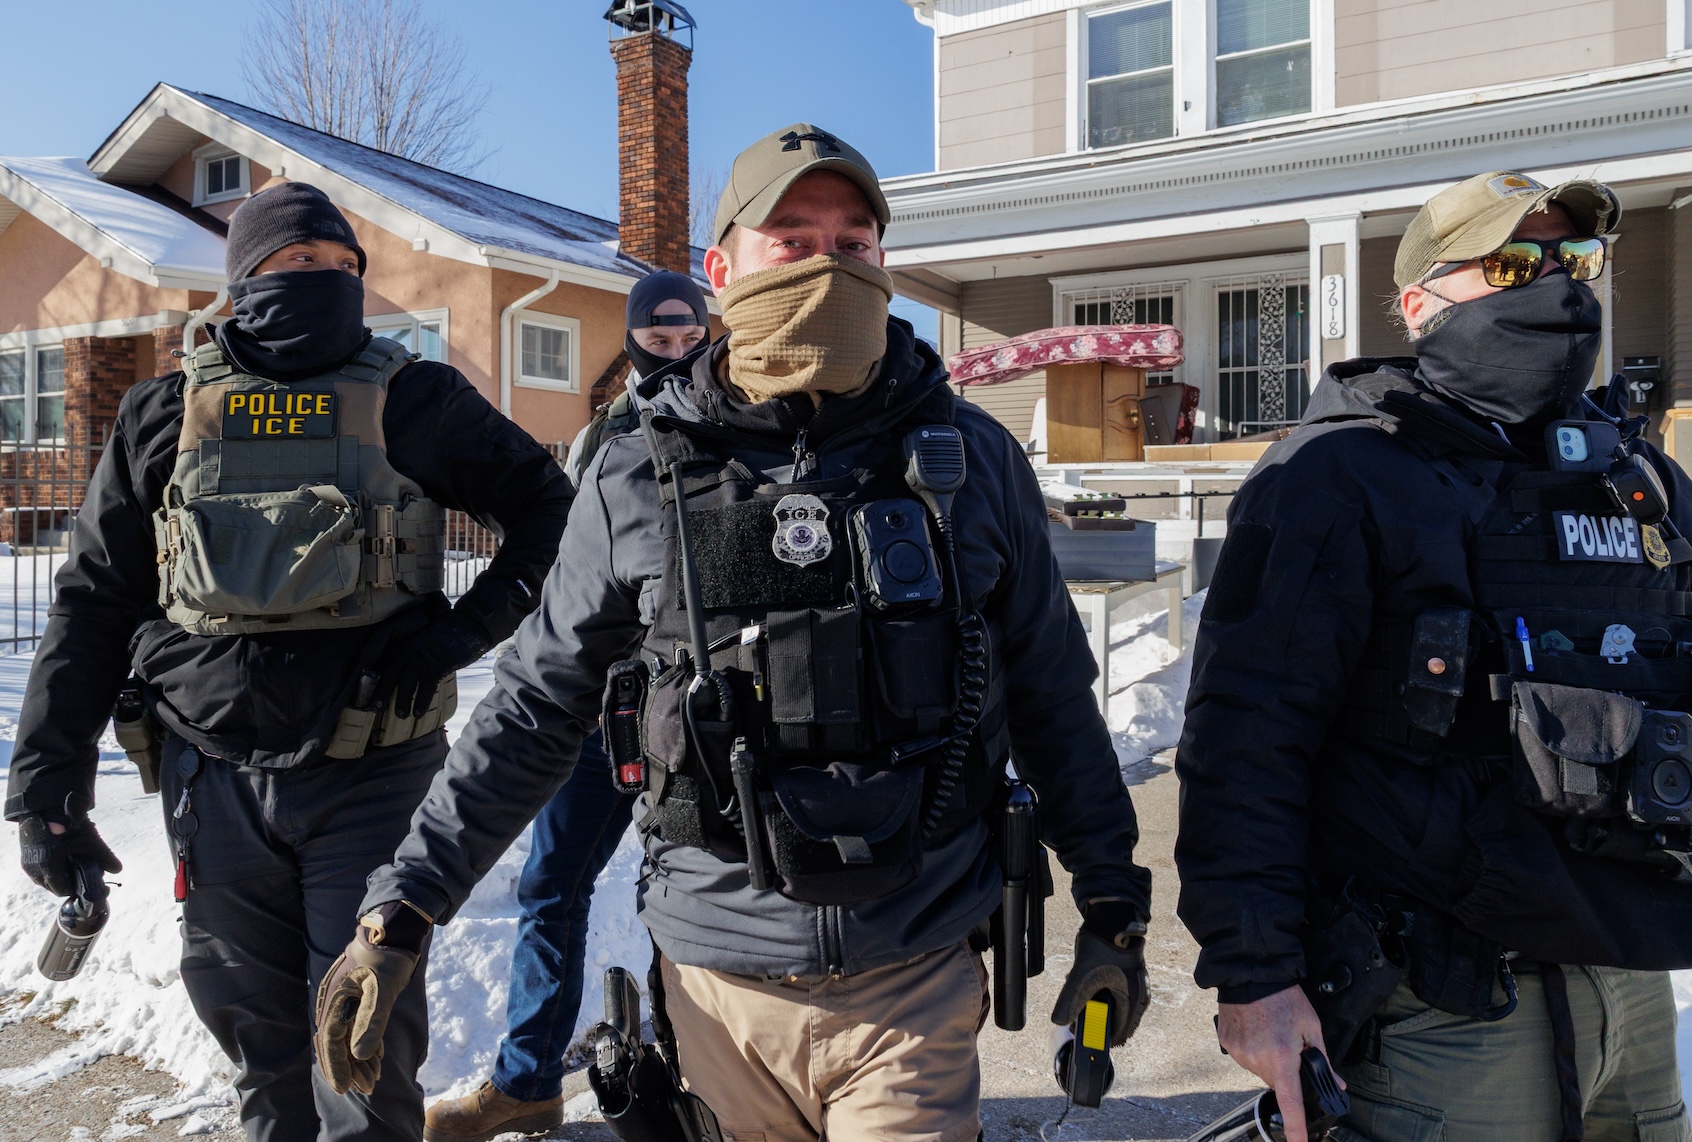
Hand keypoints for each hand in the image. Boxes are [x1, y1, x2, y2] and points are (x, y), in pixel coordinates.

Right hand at [18, 815, 121, 897]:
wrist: (45, 806)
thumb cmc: (68, 824)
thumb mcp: (90, 841)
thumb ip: (105, 857)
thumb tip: (117, 870)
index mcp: (48, 868)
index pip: (64, 890)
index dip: (78, 889)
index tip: (90, 885)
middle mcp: (34, 869)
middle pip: (55, 886)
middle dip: (70, 883)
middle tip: (84, 874)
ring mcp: (27, 863)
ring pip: (46, 880)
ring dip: (60, 877)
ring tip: (74, 866)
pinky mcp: (25, 856)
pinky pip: (39, 871)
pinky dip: (51, 870)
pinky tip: (63, 860)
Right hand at [313, 903, 429, 1094]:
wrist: (394, 930)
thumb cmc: (389, 957)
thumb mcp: (384, 989)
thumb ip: (371, 1021)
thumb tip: (359, 1054)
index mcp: (335, 1000)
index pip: (331, 1042)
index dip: (337, 1067)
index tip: (344, 1089)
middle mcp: (335, 1003)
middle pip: (338, 1043)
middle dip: (352, 1067)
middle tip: (369, 1087)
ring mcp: (345, 1000)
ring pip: (348, 1037)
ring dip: (361, 1058)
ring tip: (376, 1077)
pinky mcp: (357, 998)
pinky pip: (356, 1027)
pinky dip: (366, 1043)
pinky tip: (378, 1057)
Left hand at [374, 610, 490, 718]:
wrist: (470, 625)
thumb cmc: (449, 632)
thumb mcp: (426, 638)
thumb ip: (415, 650)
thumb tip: (407, 667)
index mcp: (406, 641)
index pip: (385, 661)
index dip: (376, 677)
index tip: (369, 690)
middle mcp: (411, 648)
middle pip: (390, 673)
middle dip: (382, 692)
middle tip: (374, 708)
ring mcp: (424, 656)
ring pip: (407, 682)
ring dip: (402, 701)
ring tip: (400, 715)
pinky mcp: (438, 664)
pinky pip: (426, 687)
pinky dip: (422, 702)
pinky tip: (418, 713)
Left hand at [1051, 904, 1150, 1045]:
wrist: (1111, 917)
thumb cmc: (1103, 945)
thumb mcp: (1082, 975)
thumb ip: (1070, 1001)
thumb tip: (1059, 1022)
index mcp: (1134, 1000)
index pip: (1120, 1034)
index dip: (1099, 1038)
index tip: (1081, 1033)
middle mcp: (1139, 996)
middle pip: (1114, 1022)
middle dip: (1093, 1018)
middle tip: (1075, 1011)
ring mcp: (1134, 986)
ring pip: (1111, 1007)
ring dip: (1093, 1004)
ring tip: (1078, 991)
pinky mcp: (1127, 977)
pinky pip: (1111, 994)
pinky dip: (1096, 993)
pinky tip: (1083, 981)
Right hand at [1216, 985, 1342, 1141]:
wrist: (1250, 972)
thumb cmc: (1284, 997)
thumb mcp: (1311, 1026)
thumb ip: (1322, 1059)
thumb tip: (1336, 1083)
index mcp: (1282, 1057)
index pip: (1290, 1103)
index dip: (1295, 1129)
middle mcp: (1257, 1059)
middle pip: (1276, 1082)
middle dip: (1285, 1071)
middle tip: (1288, 1045)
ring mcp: (1240, 1053)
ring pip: (1260, 1071)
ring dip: (1268, 1060)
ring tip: (1270, 1032)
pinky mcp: (1227, 1044)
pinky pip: (1245, 1058)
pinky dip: (1253, 1050)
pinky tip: (1256, 1030)